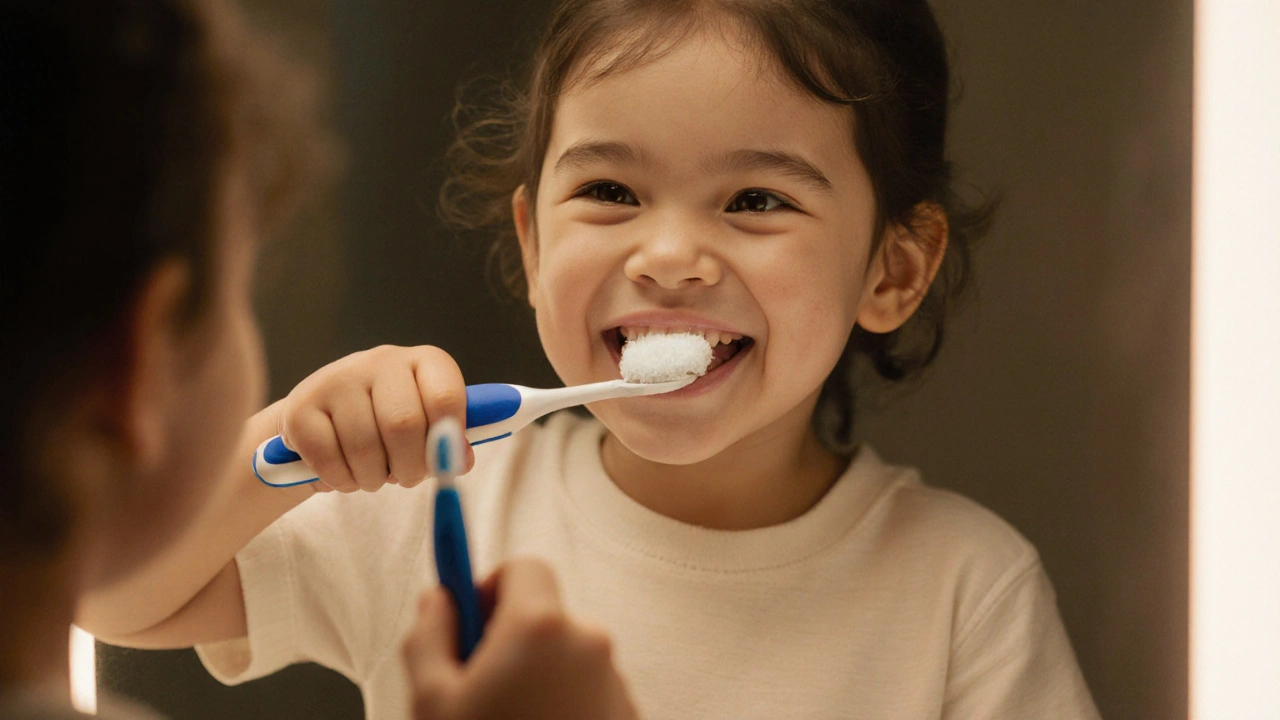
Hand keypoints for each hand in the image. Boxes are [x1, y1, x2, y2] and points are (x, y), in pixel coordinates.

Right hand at [278, 345, 471, 491]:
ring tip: (373, 475)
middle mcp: (381, 360)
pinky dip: (342, 481)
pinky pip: (328, 460)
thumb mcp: (425, 430)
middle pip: (403, 424)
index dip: (448, 438)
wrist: (323, 425)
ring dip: (374, 479)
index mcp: (422, 361)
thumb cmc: (386, 429)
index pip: (445, 397)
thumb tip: (461, 460)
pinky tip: (345, 474)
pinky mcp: (301, 406)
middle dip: (410, 467)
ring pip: (364, 447)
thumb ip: (449, 443)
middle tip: (406, 478)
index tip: (445, 461)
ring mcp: (337, 378)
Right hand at [402, 558, 639, 719]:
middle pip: (543, 617)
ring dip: (535, 679)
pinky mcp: (627, 717)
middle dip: (507, 642)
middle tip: (475, 690)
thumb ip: (429, 634)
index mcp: (540, 626)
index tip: (468, 621)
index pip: (523, 569)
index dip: (489, 588)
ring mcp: (615, 684)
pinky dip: (562, 708)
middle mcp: (589, 645)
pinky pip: (587, 693)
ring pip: (565, 659)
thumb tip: (439, 600)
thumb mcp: (431, 700)